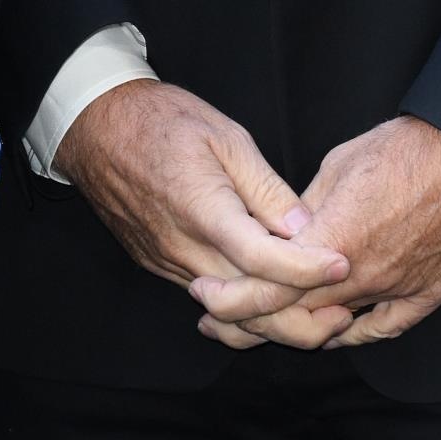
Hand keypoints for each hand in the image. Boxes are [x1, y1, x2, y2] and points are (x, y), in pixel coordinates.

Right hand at [57, 79, 351, 340]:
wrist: (97, 127)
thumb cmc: (161, 121)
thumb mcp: (226, 137)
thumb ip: (267, 189)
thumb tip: (305, 228)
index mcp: (203, 211)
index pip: (262, 261)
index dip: (306, 271)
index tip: (343, 266)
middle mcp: (183, 249)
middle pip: (248, 307)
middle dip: (300, 318)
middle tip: (343, 312)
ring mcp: (168, 263)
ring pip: (228, 312)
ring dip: (274, 318)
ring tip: (319, 310)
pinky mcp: (160, 265)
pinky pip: (208, 298)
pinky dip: (244, 306)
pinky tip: (272, 295)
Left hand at [191, 116, 440, 350]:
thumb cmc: (409, 149)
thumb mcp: (338, 166)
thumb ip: (305, 209)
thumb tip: (282, 231)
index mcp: (333, 241)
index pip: (268, 287)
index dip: (231, 299)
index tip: (206, 297)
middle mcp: (362, 276)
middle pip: (293, 317)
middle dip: (249, 322)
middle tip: (218, 321)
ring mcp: (398, 290)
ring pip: (334, 327)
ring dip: (295, 329)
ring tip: (263, 330)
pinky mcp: (431, 294)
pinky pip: (383, 328)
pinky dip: (352, 334)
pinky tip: (332, 334)